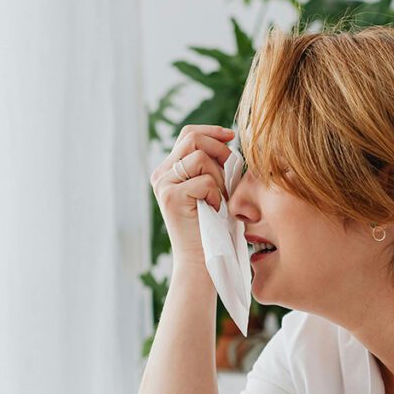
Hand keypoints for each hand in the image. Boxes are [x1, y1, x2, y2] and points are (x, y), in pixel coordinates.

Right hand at [150, 125, 233, 265]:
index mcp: (170, 170)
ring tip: (218, 199)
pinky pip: (204, 180)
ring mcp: (163, 184)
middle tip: (230, 175)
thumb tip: (228, 138)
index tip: (232, 137)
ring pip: (200, 158)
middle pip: (193, 139)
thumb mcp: (214, 188)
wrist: (201, 261)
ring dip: (219, 178)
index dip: (212, 132)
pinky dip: (216, 195)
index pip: (189, 134)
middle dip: (220, 152)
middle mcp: (162, 174)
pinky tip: (213, 209)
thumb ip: (214, 165)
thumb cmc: (213, 227)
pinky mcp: (170, 197)